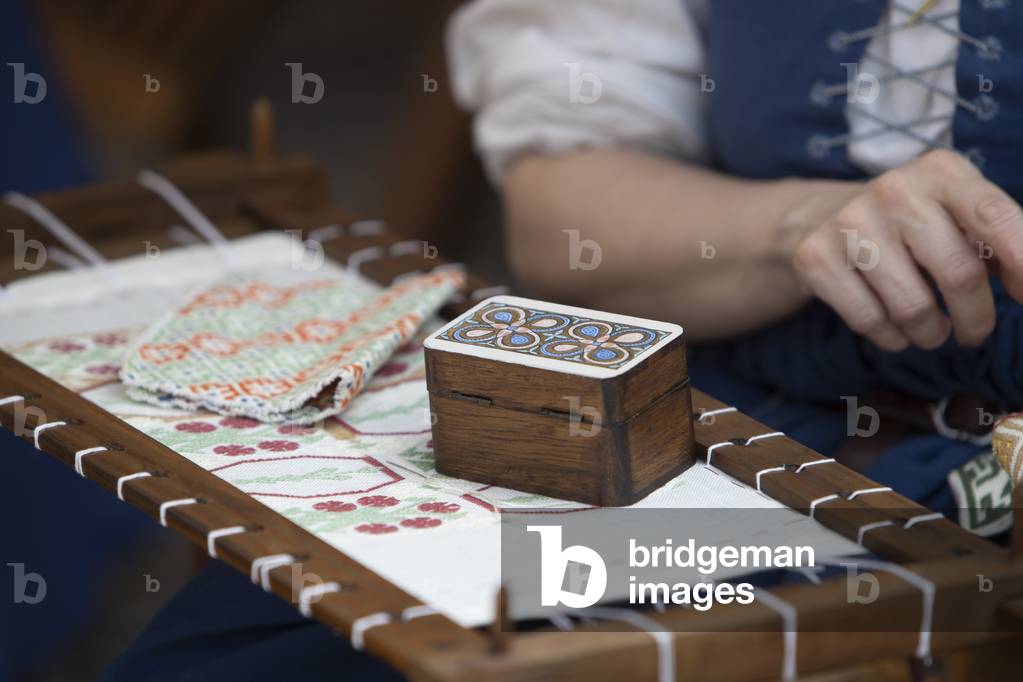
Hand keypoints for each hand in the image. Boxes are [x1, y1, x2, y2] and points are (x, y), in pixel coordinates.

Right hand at [784, 150, 1022, 350]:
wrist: (816, 217)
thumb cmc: (908, 223)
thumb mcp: (954, 213)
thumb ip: (997, 242)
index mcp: (940, 171)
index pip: (995, 216)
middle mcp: (894, 189)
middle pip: (958, 273)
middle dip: (976, 318)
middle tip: (974, 332)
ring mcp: (849, 222)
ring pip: (912, 307)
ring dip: (931, 333)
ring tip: (931, 331)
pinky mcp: (815, 256)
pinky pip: (869, 320)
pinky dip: (891, 338)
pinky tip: (894, 330)